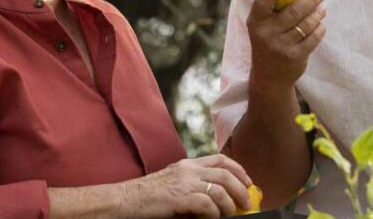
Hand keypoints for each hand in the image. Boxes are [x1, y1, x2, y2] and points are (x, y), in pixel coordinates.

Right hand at [119, 155, 252, 217]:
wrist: (125, 200)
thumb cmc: (147, 197)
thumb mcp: (173, 184)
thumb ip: (193, 186)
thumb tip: (217, 200)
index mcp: (187, 164)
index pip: (220, 159)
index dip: (239, 170)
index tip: (248, 182)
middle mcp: (188, 169)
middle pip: (226, 173)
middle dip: (241, 189)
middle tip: (246, 203)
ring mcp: (184, 182)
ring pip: (220, 190)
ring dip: (229, 205)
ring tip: (230, 215)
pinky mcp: (180, 197)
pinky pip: (208, 205)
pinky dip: (214, 214)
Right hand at [246, 0, 326, 90]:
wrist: (269, 77)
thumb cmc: (267, 42)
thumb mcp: (261, 27)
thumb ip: (270, 8)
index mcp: (255, 22)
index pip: (263, 1)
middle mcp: (266, 34)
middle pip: (294, 11)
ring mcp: (281, 46)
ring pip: (306, 23)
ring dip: (318, 12)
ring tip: (322, 7)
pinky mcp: (295, 56)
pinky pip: (313, 37)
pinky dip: (320, 28)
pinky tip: (321, 24)